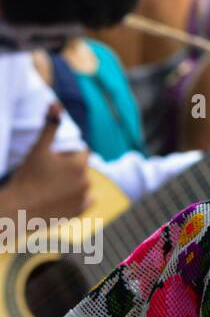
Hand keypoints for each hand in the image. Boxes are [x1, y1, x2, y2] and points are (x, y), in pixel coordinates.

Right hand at [3, 104, 91, 219]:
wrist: (17, 210)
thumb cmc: (26, 177)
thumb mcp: (37, 150)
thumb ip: (50, 126)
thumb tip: (56, 104)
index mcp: (80, 165)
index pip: (81, 152)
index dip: (66, 155)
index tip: (51, 163)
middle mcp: (87, 182)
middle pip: (80, 168)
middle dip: (69, 169)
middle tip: (48, 176)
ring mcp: (84, 199)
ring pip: (82, 183)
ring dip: (73, 183)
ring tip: (51, 188)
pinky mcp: (80, 212)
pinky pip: (86, 201)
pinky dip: (77, 198)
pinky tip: (61, 197)